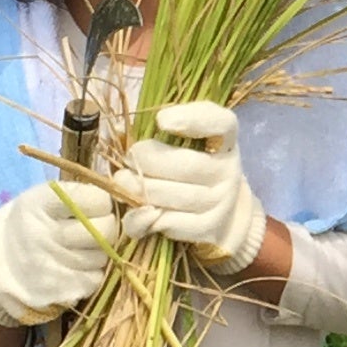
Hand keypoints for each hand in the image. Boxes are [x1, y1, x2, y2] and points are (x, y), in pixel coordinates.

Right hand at [0, 180, 118, 327]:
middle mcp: (43, 233)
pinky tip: (76, 265)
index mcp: (40, 203)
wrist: (1, 263)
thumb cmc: (34, 223)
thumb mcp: (46, 199)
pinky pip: (95, 278)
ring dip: (99, 251)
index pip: (97, 199)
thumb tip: (131, 192)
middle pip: (104, 230)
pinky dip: (92, 272)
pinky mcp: (58, 289)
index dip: (101, 202)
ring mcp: (50, 264)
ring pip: (103, 255)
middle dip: (107, 228)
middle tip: (95, 228)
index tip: (93, 206)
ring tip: (79, 247)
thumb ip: (83, 194)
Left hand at [121, 101, 269, 272]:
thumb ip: (160, 132)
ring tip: (123, 182)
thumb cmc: (190, 169)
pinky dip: (148, 217)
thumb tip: (118, 130)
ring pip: (179, 196)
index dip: (194, 119)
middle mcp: (229, 169)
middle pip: (190, 165)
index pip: (222, 123)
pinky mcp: (209, 228)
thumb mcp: (186, 143)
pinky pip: (173, 223)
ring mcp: (222, 201)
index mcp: (225, 140)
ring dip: (143, 190)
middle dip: (148, 162)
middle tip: (127, 160)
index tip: (161, 120)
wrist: (219, 212)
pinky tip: (137, 209)